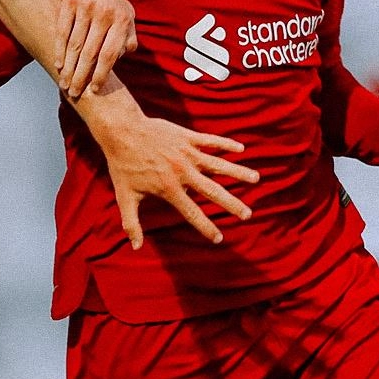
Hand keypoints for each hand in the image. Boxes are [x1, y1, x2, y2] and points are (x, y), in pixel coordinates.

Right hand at [57, 0, 137, 98]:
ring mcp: (86, 6)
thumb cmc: (114, 8)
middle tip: (74, 93)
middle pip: (90, 52)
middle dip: (81, 76)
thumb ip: (129, 40)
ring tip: (64, 83)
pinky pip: (62, 30)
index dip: (101, 74)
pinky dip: (59, 50)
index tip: (94, 90)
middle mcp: (105, 12)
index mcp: (122, 20)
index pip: (109, 54)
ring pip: (74, 44)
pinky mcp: (70, 1)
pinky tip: (58, 64)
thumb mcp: (128, 21)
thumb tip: (121, 58)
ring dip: (68, 67)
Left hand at [93, 111, 258, 248]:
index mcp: (169, 189)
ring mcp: (187, 154)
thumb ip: (132, 223)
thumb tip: (135, 247)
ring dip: (238, 172)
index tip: (219, 239)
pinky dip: (226, 144)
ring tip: (256, 179)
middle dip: (232, 204)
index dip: (206, 228)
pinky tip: (240, 149)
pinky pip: (211, 141)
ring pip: (219, 164)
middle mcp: (183, 173)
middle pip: (213, 191)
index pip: (192, 213)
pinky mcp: (187, 137)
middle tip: (248, 214)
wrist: (122, 131)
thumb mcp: (125, 196)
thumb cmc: (122, 165)